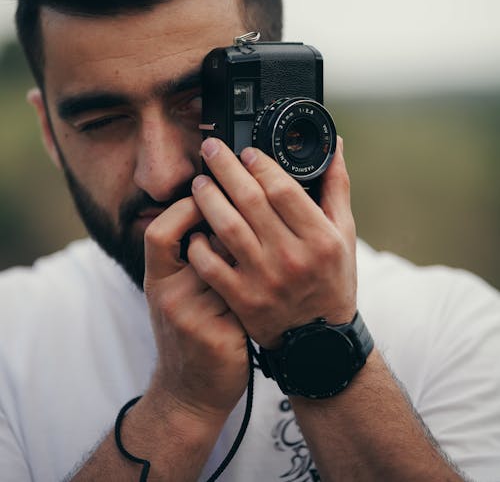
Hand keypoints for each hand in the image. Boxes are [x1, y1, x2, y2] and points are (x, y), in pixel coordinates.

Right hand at [143, 196, 248, 419]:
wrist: (191, 392)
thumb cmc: (190, 331)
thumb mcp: (174, 293)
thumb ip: (189, 257)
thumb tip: (219, 208)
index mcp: (156, 280)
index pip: (158, 232)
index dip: (183, 210)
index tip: (210, 193)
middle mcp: (168, 296)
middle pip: (200, 243)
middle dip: (228, 220)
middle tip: (252, 206)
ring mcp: (191, 317)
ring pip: (229, 266)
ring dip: (251, 251)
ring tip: (269, 240)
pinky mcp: (217, 336)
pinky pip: (244, 294)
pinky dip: (260, 281)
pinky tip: (274, 276)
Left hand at [188, 136, 356, 348]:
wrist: (320, 341)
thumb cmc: (333, 279)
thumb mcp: (344, 233)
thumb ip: (336, 187)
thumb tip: (334, 145)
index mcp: (320, 239)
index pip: (284, 190)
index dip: (261, 165)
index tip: (246, 151)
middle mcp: (292, 258)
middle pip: (251, 202)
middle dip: (226, 169)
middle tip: (211, 149)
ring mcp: (265, 280)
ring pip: (228, 228)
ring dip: (208, 199)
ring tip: (199, 181)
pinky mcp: (243, 300)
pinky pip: (212, 267)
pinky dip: (200, 245)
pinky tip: (194, 228)